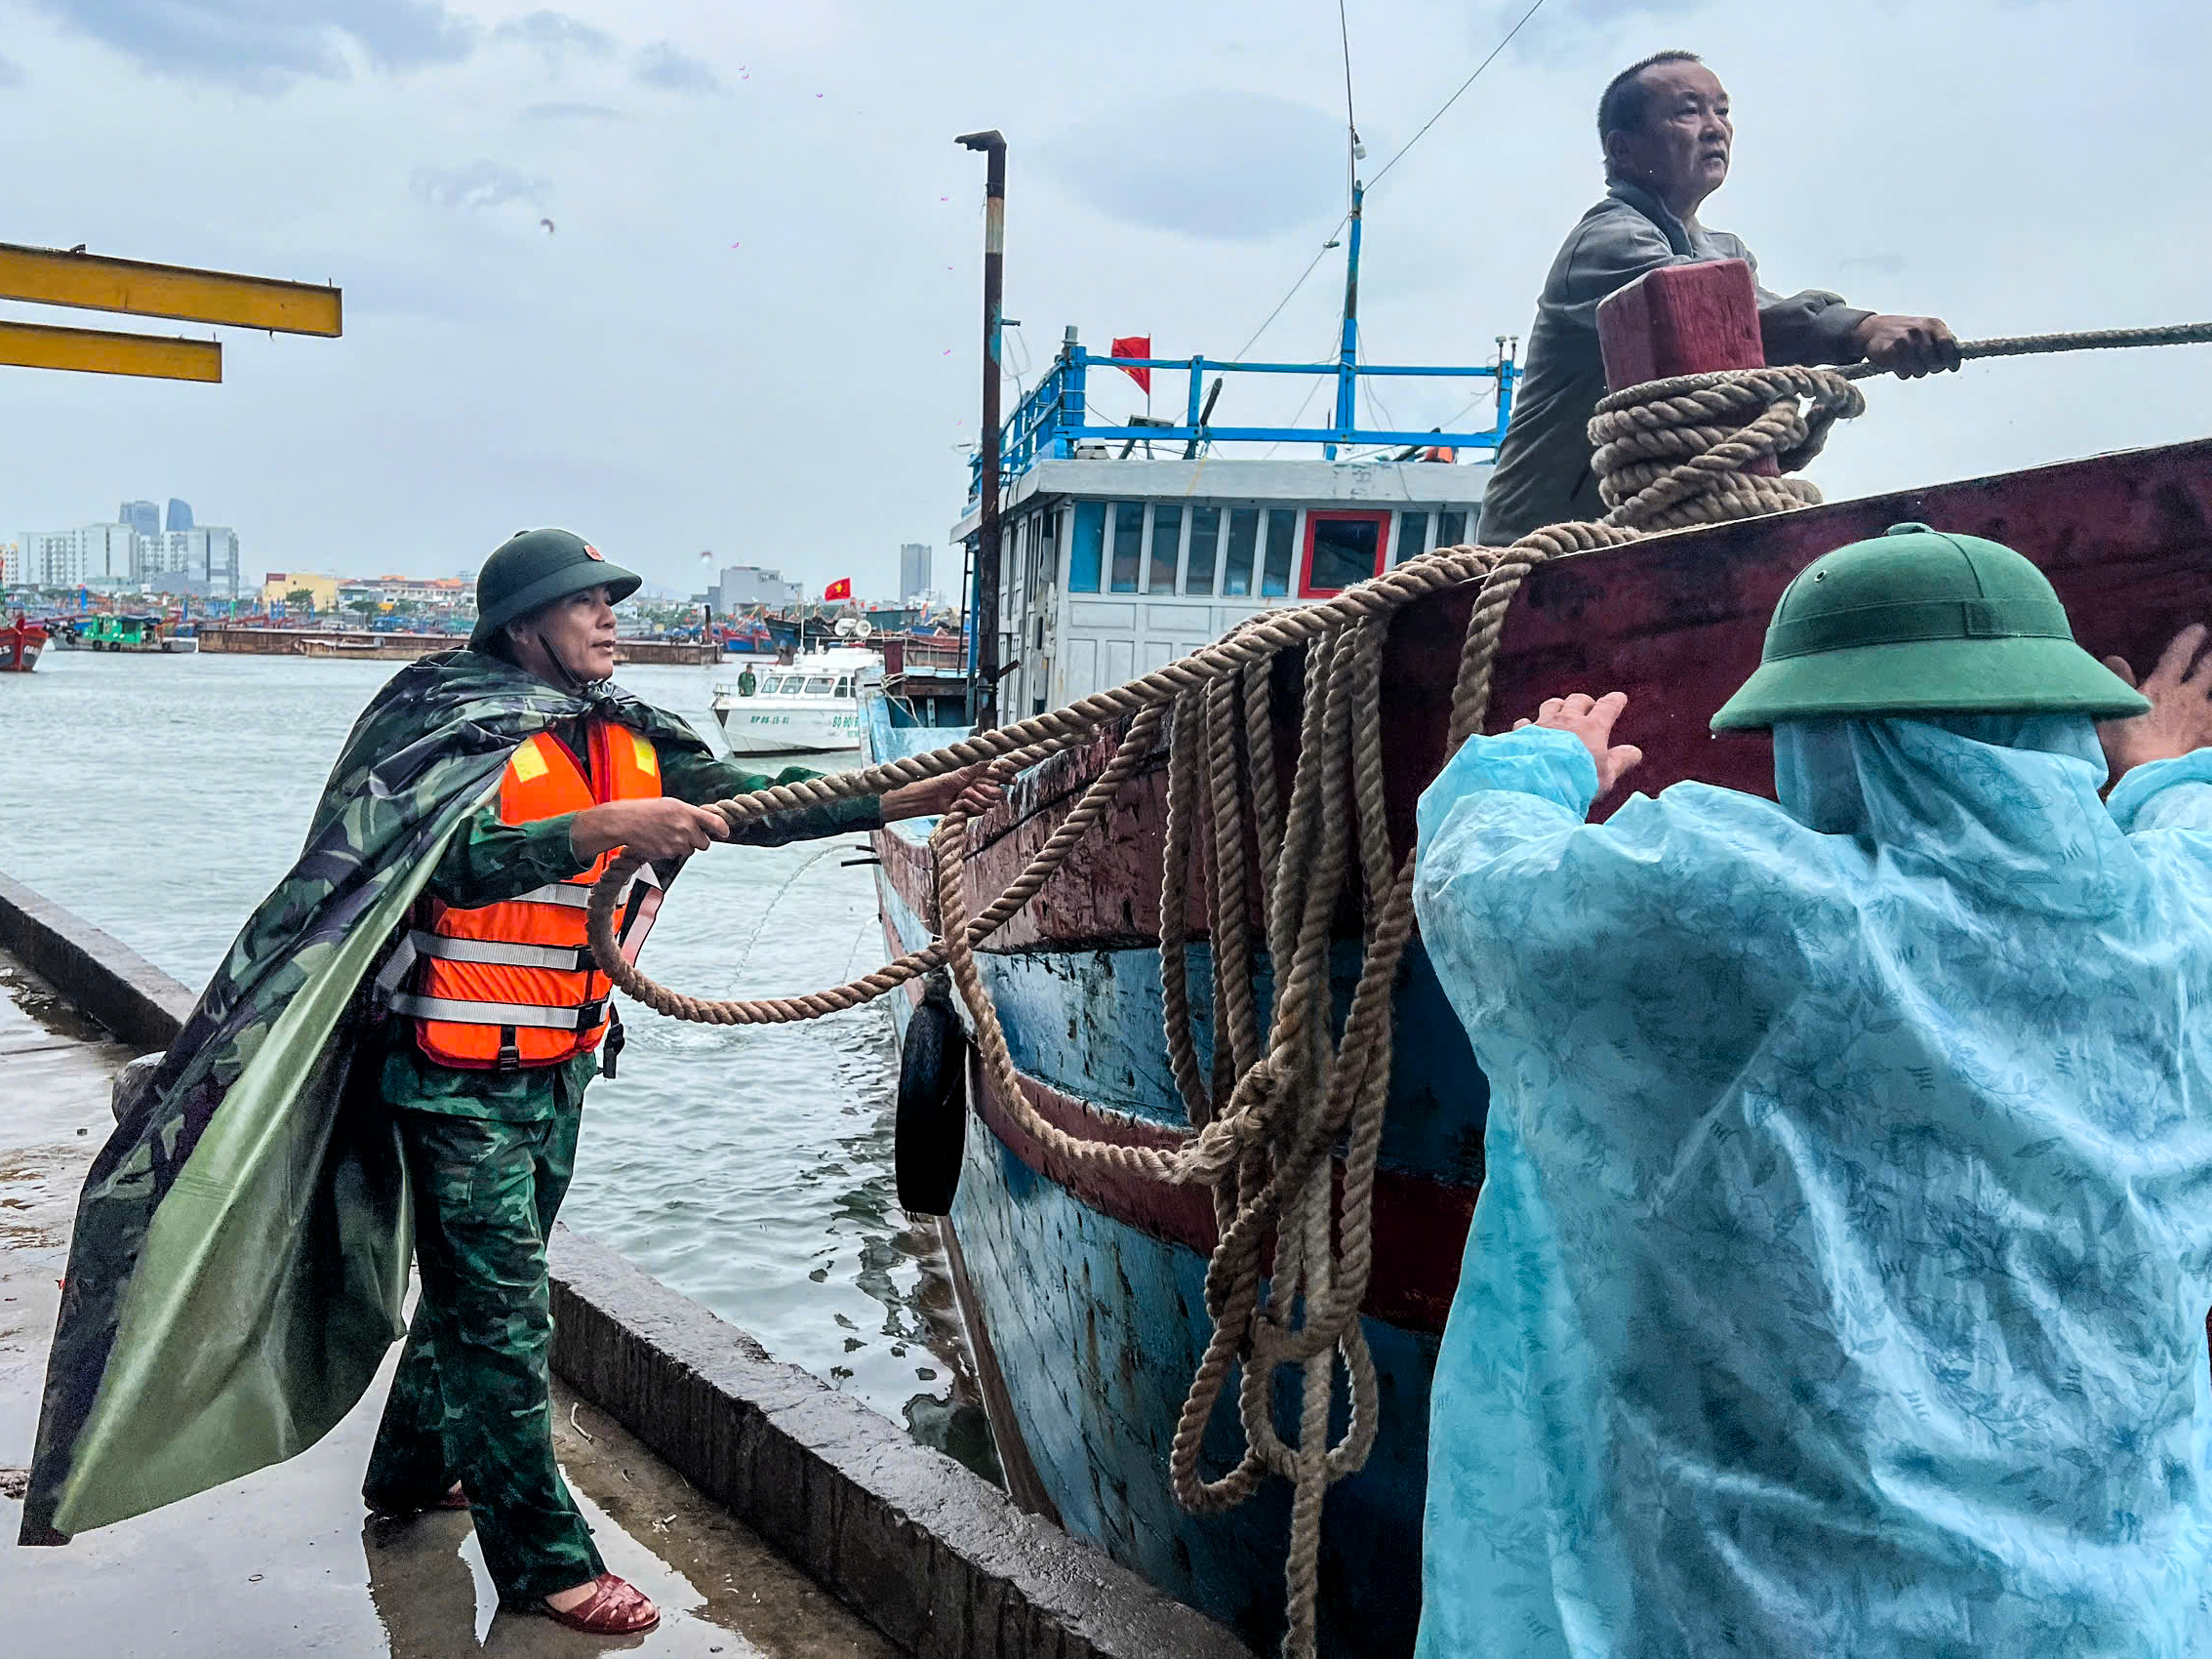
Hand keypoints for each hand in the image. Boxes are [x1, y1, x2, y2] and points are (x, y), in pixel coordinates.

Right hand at [569, 798, 728, 861]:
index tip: (724, 832)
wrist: (624, 822)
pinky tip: (658, 841)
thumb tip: (703, 822)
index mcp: (687, 811)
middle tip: (686, 835)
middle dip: (698, 841)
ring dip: (683, 846)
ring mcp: (676, 842)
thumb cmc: (645, 810)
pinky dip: (670, 851)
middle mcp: (685, 827)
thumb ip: (688, 813)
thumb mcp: (670, 804)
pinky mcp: (667, 853)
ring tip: (666, 835)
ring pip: (690, 850)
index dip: (722, 829)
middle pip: (705, 843)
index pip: (715, 822)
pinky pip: (675, 855)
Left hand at [882, 763, 1004, 822]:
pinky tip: (958, 803)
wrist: (936, 795)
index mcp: (985, 776)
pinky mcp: (974, 811)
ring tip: (961, 794)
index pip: (1003, 778)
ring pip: (989, 804)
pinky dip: (967, 806)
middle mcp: (986, 789)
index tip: (1012, 780)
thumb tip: (991, 757)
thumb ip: (979, 765)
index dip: (1009, 779)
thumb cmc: (948, 780)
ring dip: (973, 799)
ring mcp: (980, 801)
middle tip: (974, 786)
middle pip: (1000, 794)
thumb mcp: (963, 771)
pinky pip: (979, 811)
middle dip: (987, 791)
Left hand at [1515, 691, 1643, 796]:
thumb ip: (1620, 761)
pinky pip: (1525, 723)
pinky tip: (1528, 730)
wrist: (1536, 785)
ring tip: (1561, 715)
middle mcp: (1567, 720)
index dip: (1615, 701)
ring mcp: (1542, 724)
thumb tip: (1635, 752)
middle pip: (1577, 700)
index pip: (1608, 707)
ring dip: (1559, 707)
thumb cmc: (1576, 782)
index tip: (1619, 698)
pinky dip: (1529, 725)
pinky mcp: (1522, 734)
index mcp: (1592, 728)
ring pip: (1552, 705)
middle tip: (1588, 710)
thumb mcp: (1605, 776)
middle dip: (1585, 703)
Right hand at [1856, 314, 1961, 378]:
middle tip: (1927, 366)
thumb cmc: (1906, 332)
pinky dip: (1903, 373)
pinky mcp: (1890, 351)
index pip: (1949, 345)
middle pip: (1936, 362)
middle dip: (1933, 368)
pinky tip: (1899, 365)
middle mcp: (1919, 330)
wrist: (1874, 329)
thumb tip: (1956, 360)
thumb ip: (1942, 341)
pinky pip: (1905, 373)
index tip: (1952, 367)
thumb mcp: (1927, 329)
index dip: (1952, 360)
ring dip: (1917, 372)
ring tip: (1911, 364)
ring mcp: (1904, 340)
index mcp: (1933, 324)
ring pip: (1921, 371)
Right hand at [2098, 624, 2211, 777]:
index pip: (2178, 655)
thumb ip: (2115, 682)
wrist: (2152, 777)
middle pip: (2207, 672)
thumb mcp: (2109, 712)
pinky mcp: (2210, 741)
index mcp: (2162, 688)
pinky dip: (2211, 723)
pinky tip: (2209, 727)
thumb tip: (2115, 658)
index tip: (2198, 630)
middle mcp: (2188, 698)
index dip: (2189, 640)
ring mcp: (2204, 720)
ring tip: (2210, 691)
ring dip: (2211, 691)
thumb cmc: (2124, 747)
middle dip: (2210, 660)